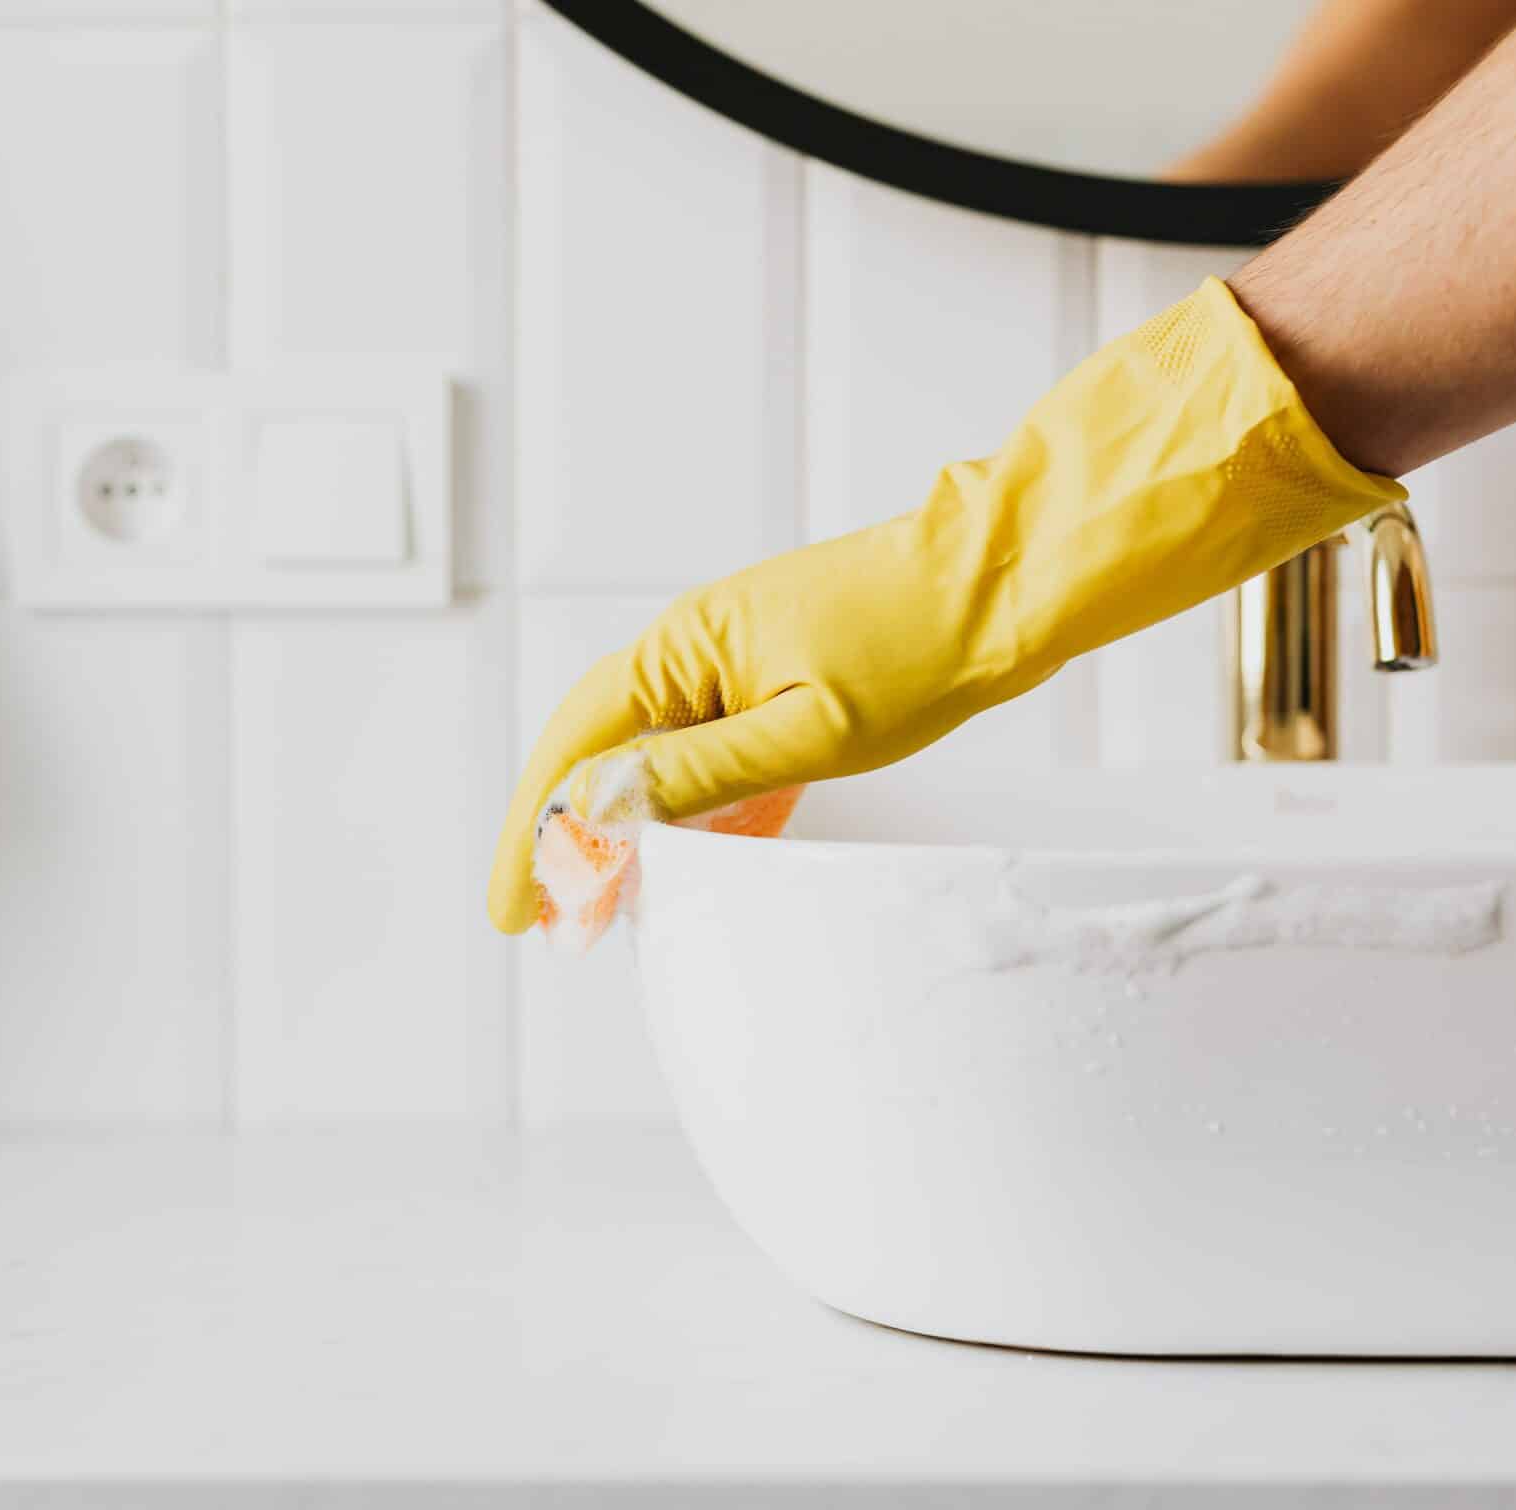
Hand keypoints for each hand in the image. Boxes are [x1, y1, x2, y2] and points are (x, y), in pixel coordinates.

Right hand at [488, 279, 1402, 934]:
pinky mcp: (771, 685)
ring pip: (644, 761)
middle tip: (538, 921)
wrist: (1003, 582)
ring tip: (596, 910)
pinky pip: (702, 758)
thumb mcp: (807, 728)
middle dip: (558, 841)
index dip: (535, 833)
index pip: (575, 749)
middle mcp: (689, 652)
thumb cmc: (918, 643)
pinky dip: (679, 815)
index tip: (513, 906)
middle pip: (593, 756)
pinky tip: (679, 864)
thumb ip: (700, 773)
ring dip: (614, 834)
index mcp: (682, 649)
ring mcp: (728, 667)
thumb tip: (600, 807)